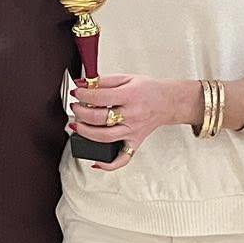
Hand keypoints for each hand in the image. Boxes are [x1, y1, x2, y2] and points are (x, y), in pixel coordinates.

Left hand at [68, 73, 197, 169]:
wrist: (168, 101)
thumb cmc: (147, 90)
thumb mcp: (126, 78)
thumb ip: (103, 81)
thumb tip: (81, 85)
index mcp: (130, 96)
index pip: (101, 97)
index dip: (83, 95)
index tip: (75, 93)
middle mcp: (132, 115)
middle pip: (100, 118)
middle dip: (81, 113)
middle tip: (75, 107)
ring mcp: (133, 131)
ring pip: (105, 138)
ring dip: (86, 133)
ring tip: (77, 125)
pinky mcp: (134, 142)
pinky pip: (122, 158)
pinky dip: (108, 164)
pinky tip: (96, 161)